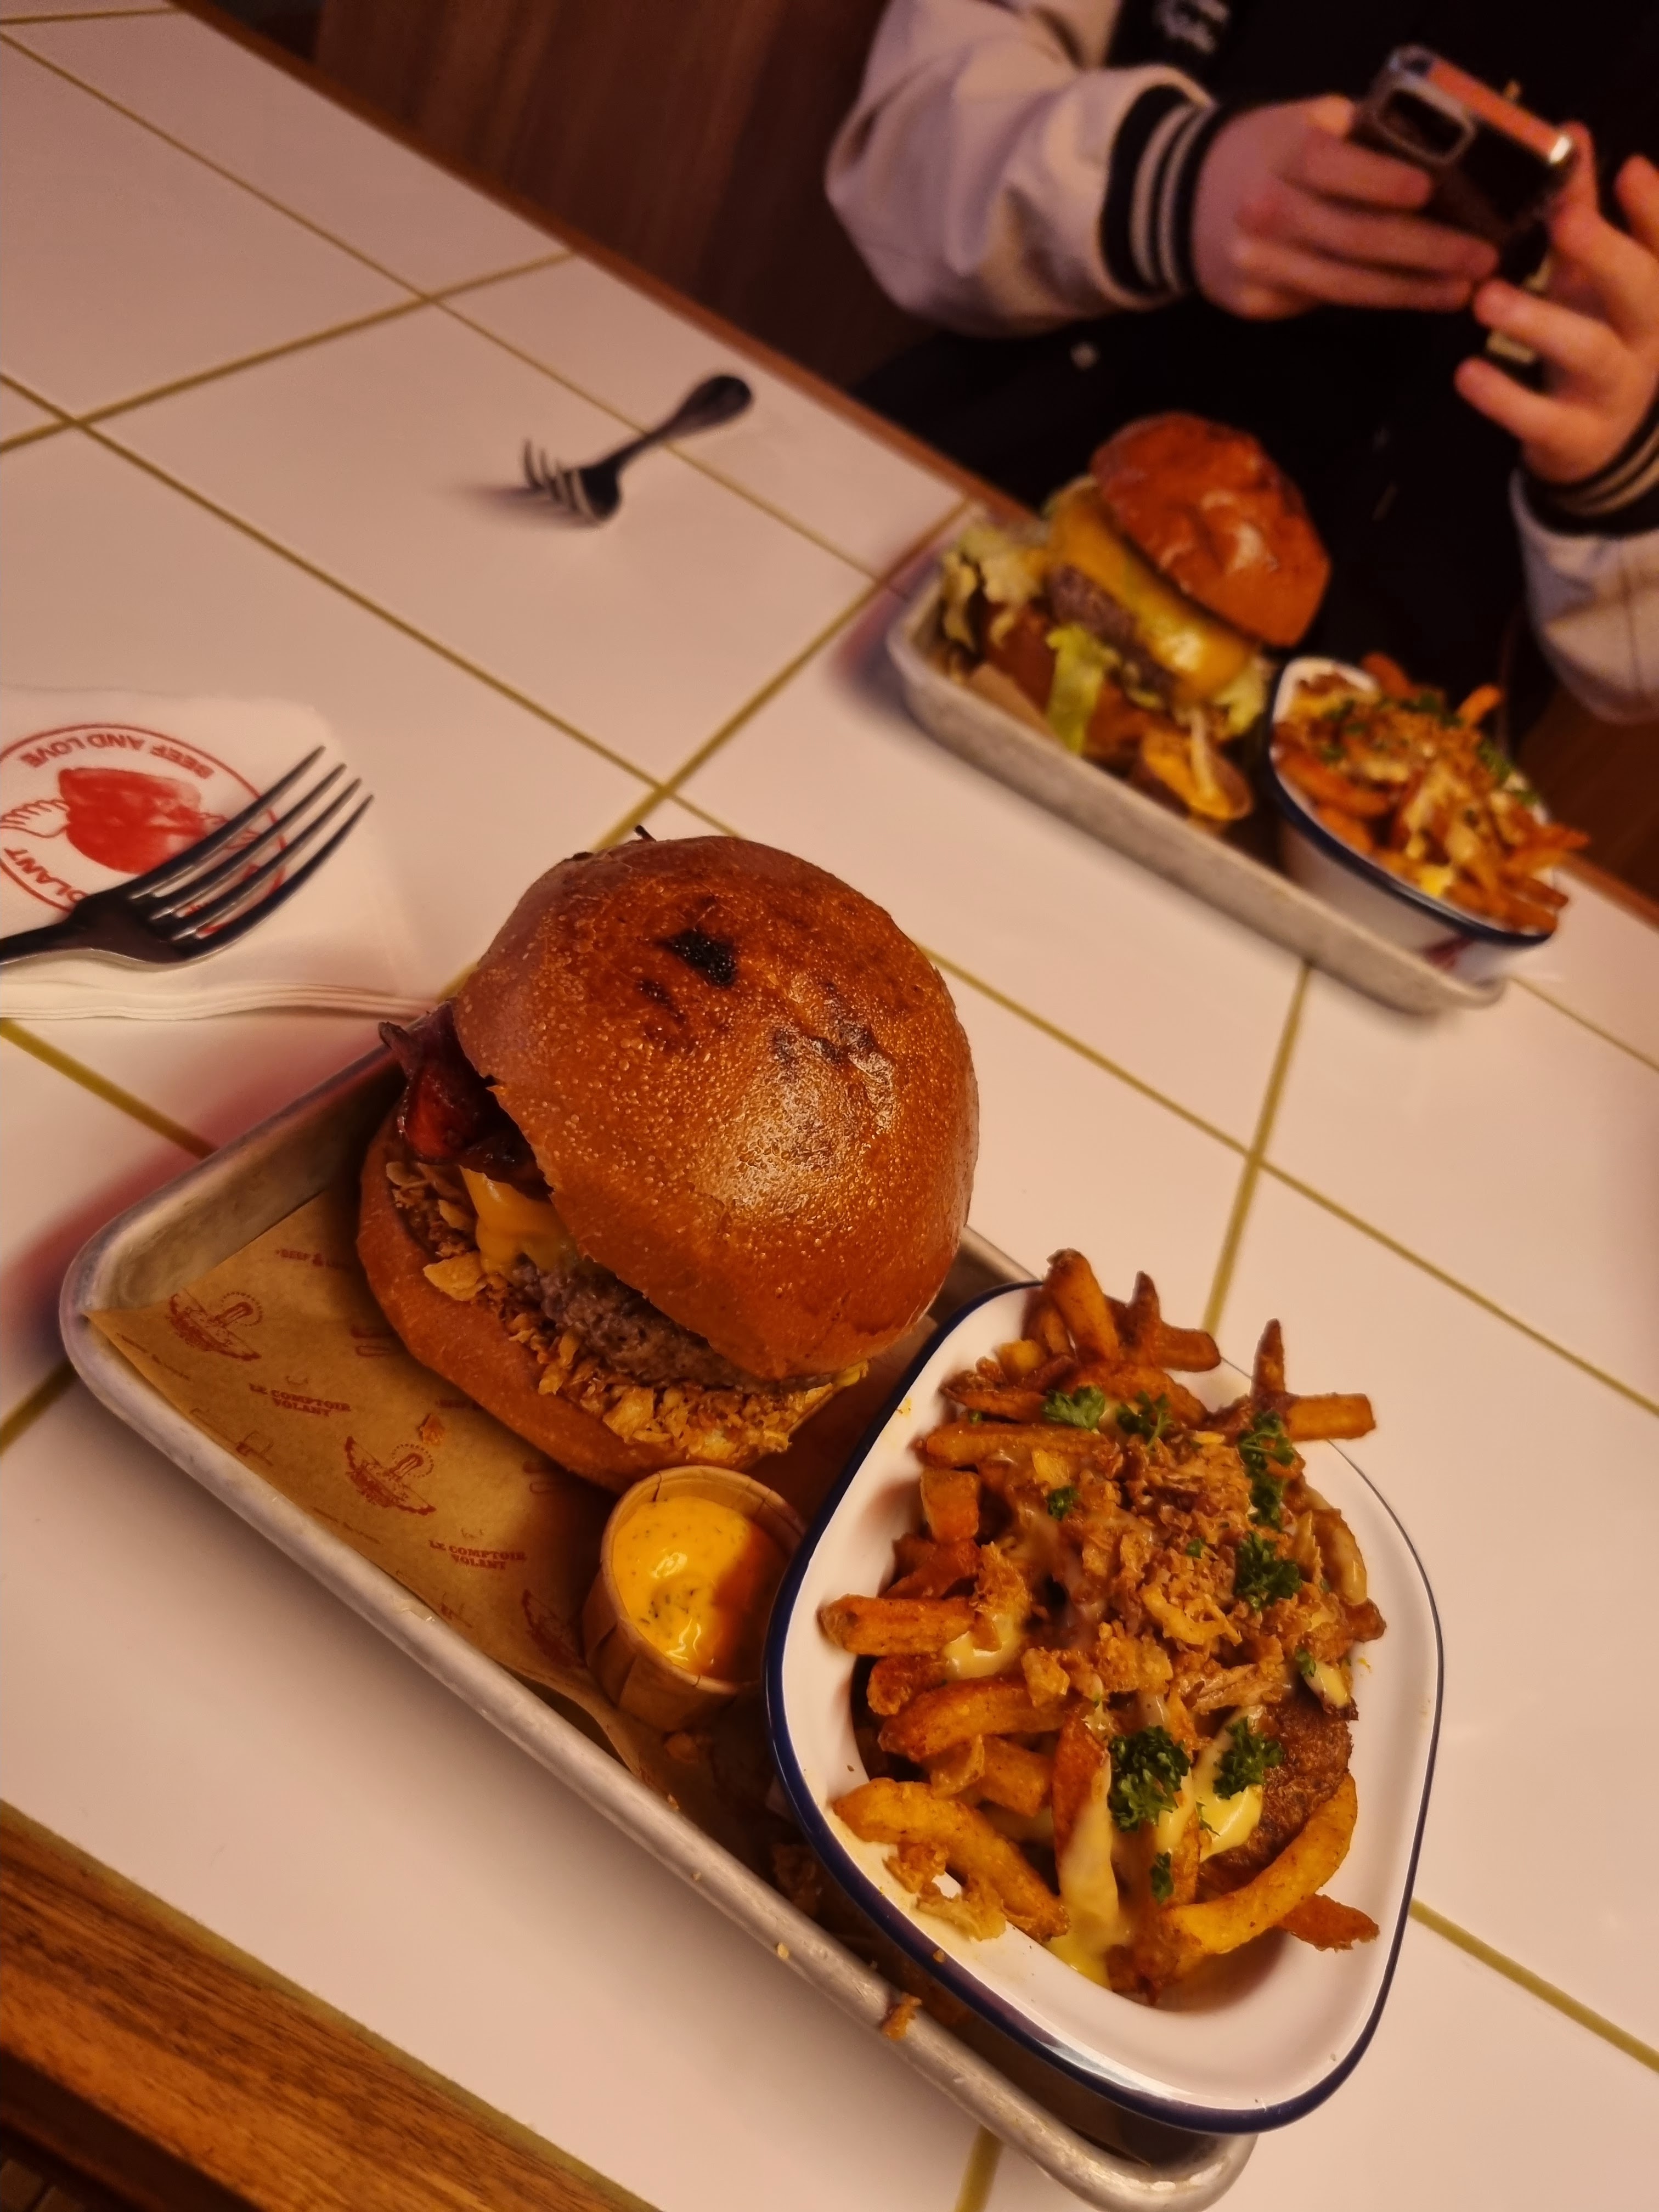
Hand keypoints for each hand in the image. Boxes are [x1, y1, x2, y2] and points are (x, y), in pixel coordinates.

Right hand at [1191, 96, 1496, 319]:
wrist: (1186, 200)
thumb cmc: (1267, 152)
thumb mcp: (1304, 124)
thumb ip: (1361, 137)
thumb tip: (1440, 160)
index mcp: (1282, 156)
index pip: (1335, 169)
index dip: (1380, 181)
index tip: (1428, 193)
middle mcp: (1266, 213)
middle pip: (1353, 237)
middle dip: (1424, 251)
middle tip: (1481, 259)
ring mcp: (1257, 265)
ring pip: (1344, 285)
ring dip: (1409, 291)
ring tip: (1460, 292)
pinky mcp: (1254, 304)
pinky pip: (1323, 302)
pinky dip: (1374, 302)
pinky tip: (1414, 298)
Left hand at [1455, 137, 1658, 484]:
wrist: (1597, 442)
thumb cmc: (1594, 335)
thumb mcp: (1589, 275)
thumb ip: (1581, 208)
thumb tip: (1572, 130)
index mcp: (1654, 289)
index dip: (1654, 210)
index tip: (1628, 169)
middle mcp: (1647, 335)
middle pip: (1642, 290)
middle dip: (1605, 253)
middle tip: (1563, 221)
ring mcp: (1613, 389)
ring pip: (1590, 351)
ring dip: (1539, 322)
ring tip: (1485, 299)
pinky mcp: (1572, 436)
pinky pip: (1539, 417)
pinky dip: (1503, 396)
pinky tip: (1466, 371)